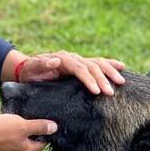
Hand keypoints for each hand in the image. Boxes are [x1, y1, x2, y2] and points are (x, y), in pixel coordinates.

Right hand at [0, 114, 56, 150]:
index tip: (45, 121)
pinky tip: (3, 124)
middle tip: (29, 117)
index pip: (43, 143)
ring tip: (15, 119)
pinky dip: (8, 133)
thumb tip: (54, 128)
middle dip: (31, 131)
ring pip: (18, 142)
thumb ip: (39, 127)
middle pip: (30, 143)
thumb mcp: (22, 125)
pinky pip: (7, 141)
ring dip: (18, 131)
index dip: (45, 131)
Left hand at [8, 50, 125, 94]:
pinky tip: (122, 67)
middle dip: (103, 79)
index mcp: (63, 59)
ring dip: (110, 72)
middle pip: (91, 66)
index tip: (96, 91)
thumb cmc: (30, 71)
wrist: (27, 68)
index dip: (89, 79)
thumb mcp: (32, 68)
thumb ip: (42, 65)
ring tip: (121, 81)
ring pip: (98, 63)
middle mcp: (73, 57)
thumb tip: (55, 61)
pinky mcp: (81, 65)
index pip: (79, 68)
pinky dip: (110, 64)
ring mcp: (78, 60)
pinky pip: (98, 63)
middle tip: (111, 92)